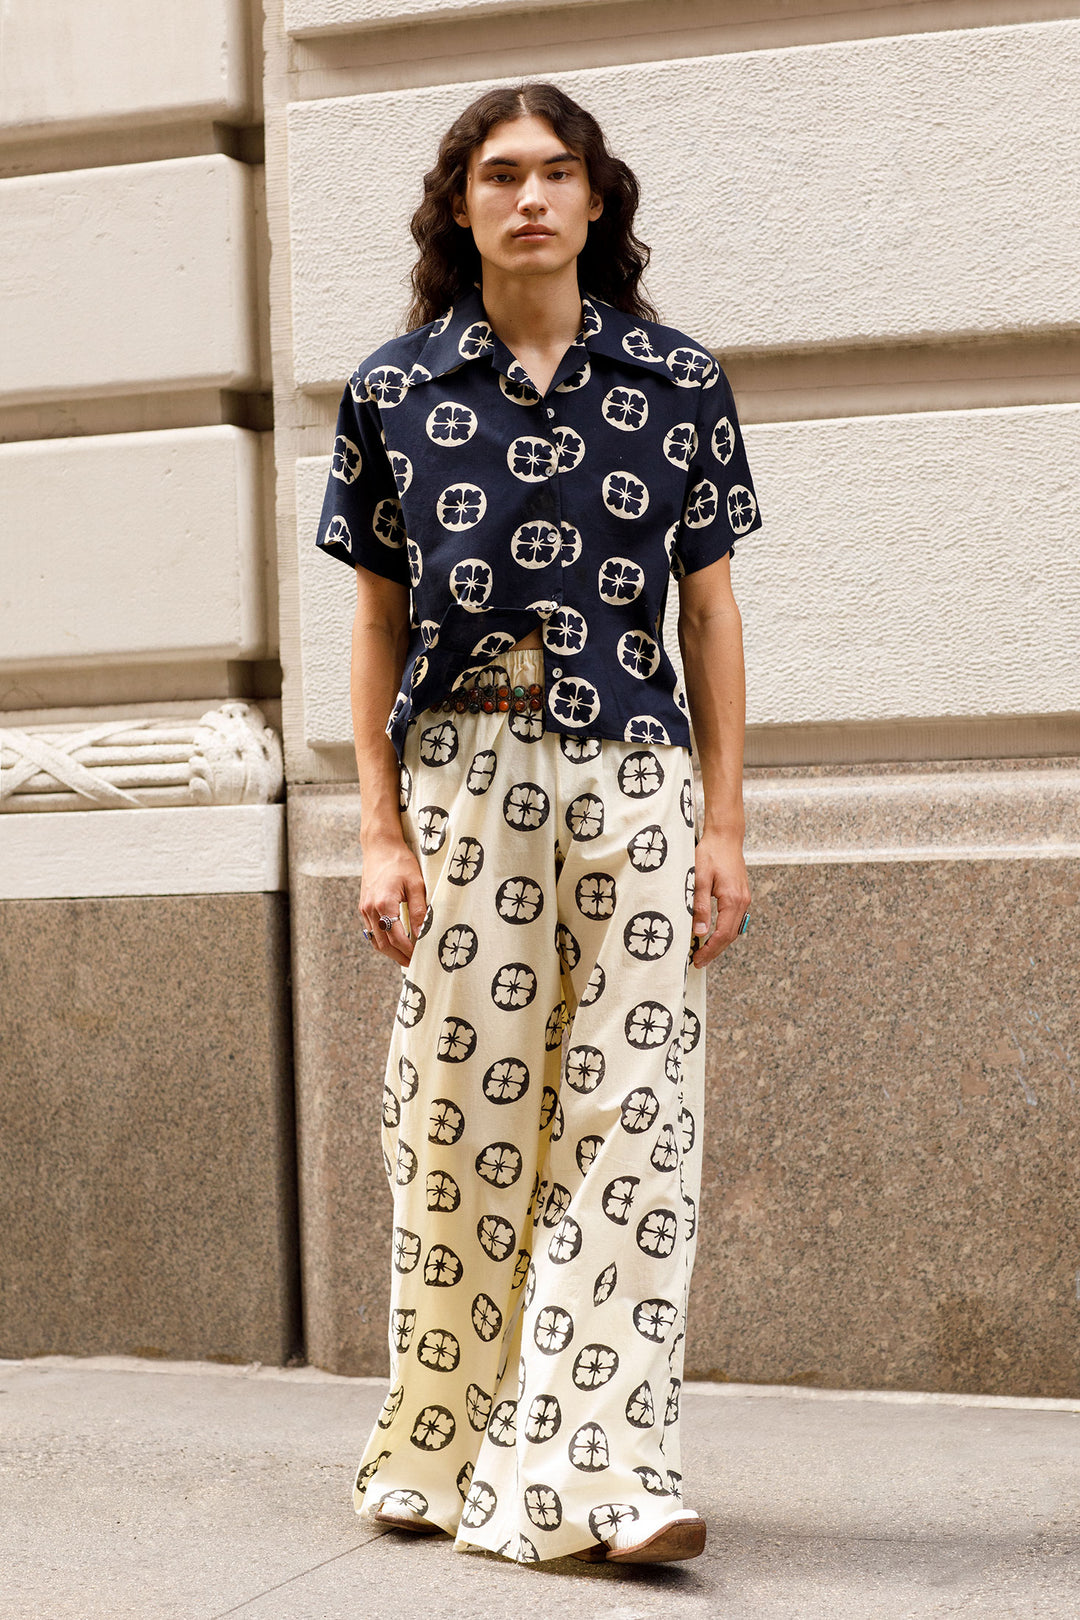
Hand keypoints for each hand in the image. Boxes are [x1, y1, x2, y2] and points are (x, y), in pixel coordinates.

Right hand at [359, 838, 426, 967]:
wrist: (379, 846)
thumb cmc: (400, 862)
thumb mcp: (416, 883)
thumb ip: (419, 910)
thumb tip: (424, 933)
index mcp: (384, 904)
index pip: (397, 938)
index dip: (409, 950)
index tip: (421, 957)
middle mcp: (370, 909)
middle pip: (383, 944)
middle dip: (399, 956)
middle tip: (414, 965)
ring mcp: (364, 909)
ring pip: (375, 940)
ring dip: (389, 952)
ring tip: (405, 958)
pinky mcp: (363, 906)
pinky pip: (371, 930)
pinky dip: (382, 940)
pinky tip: (393, 943)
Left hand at [690, 831, 749, 967]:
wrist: (725, 836)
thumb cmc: (710, 854)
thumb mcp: (698, 878)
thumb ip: (700, 906)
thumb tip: (700, 932)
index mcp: (733, 900)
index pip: (723, 934)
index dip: (710, 950)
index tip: (698, 959)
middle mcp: (743, 901)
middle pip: (730, 935)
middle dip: (715, 951)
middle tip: (699, 962)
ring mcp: (744, 898)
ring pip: (734, 929)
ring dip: (720, 942)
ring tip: (704, 951)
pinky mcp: (741, 894)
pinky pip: (734, 919)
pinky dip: (724, 930)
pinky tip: (713, 934)